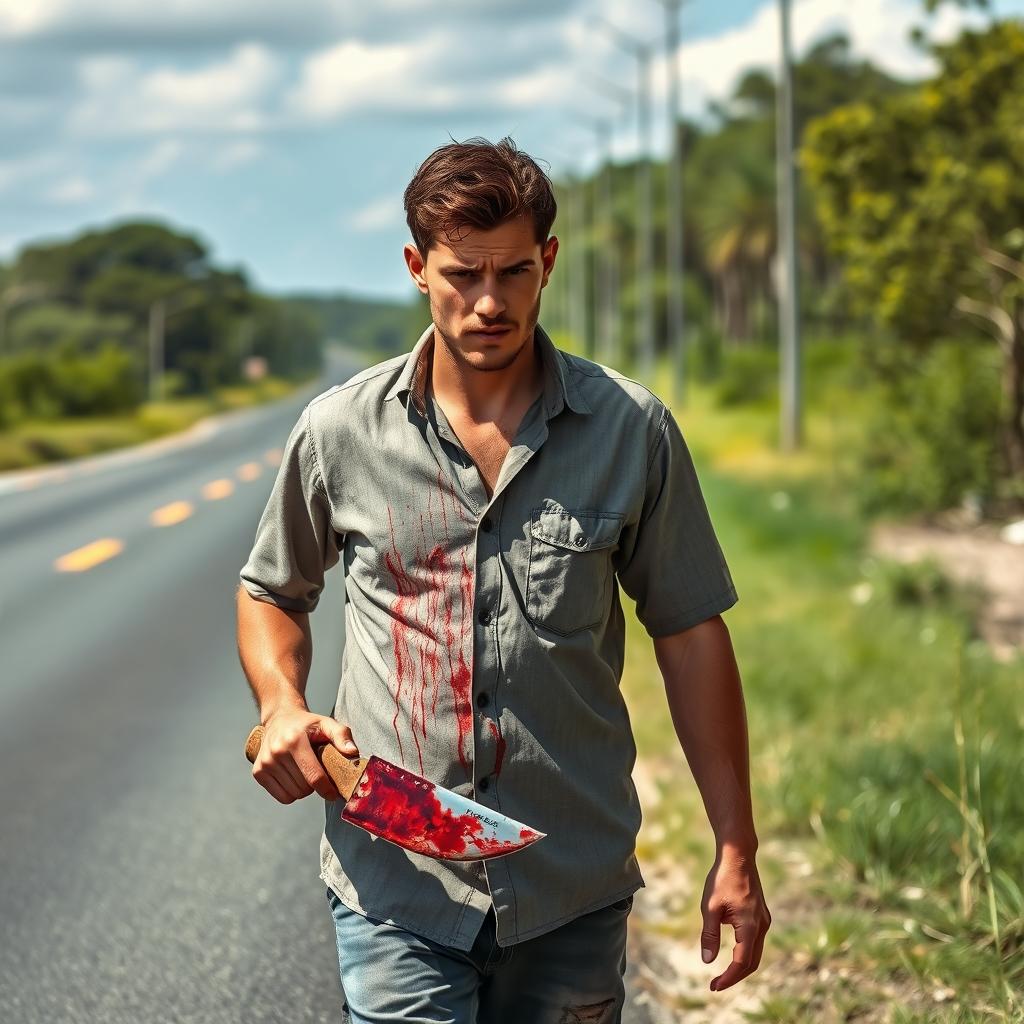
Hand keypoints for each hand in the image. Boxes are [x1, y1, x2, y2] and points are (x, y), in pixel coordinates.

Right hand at [251, 708, 358, 804]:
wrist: (280, 717)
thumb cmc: (307, 724)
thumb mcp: (326, 723)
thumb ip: (342, 736)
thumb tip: (353, 753)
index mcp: (294, 741)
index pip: (314, 776)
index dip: (327, 789)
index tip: (335, 794)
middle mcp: (276, 752)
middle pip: (304, 788)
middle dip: (316, 785)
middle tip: (317, 771)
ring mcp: (265, 763)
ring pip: (294, 795)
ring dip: (304, 789)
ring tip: (305, 772)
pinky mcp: (258, 772)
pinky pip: (282, 797)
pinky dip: (292, 793)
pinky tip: (294, 778)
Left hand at [700, 846, 770, 991]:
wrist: (738, 855)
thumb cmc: (722, 878)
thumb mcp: (710, 907)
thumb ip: (710, 935)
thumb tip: (707, 961)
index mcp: (750, 926)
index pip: (741, 963)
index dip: (728, 978)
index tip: (713, 986)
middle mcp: (761, 926)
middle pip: (752, 962)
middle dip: (735, 976)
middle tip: (715, 985)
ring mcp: (764, 920)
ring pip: (755, 952)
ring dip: (741, 966)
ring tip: (722, 974)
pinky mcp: (761, 915)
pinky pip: (755, 941)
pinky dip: (745, 952)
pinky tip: (731, 952)